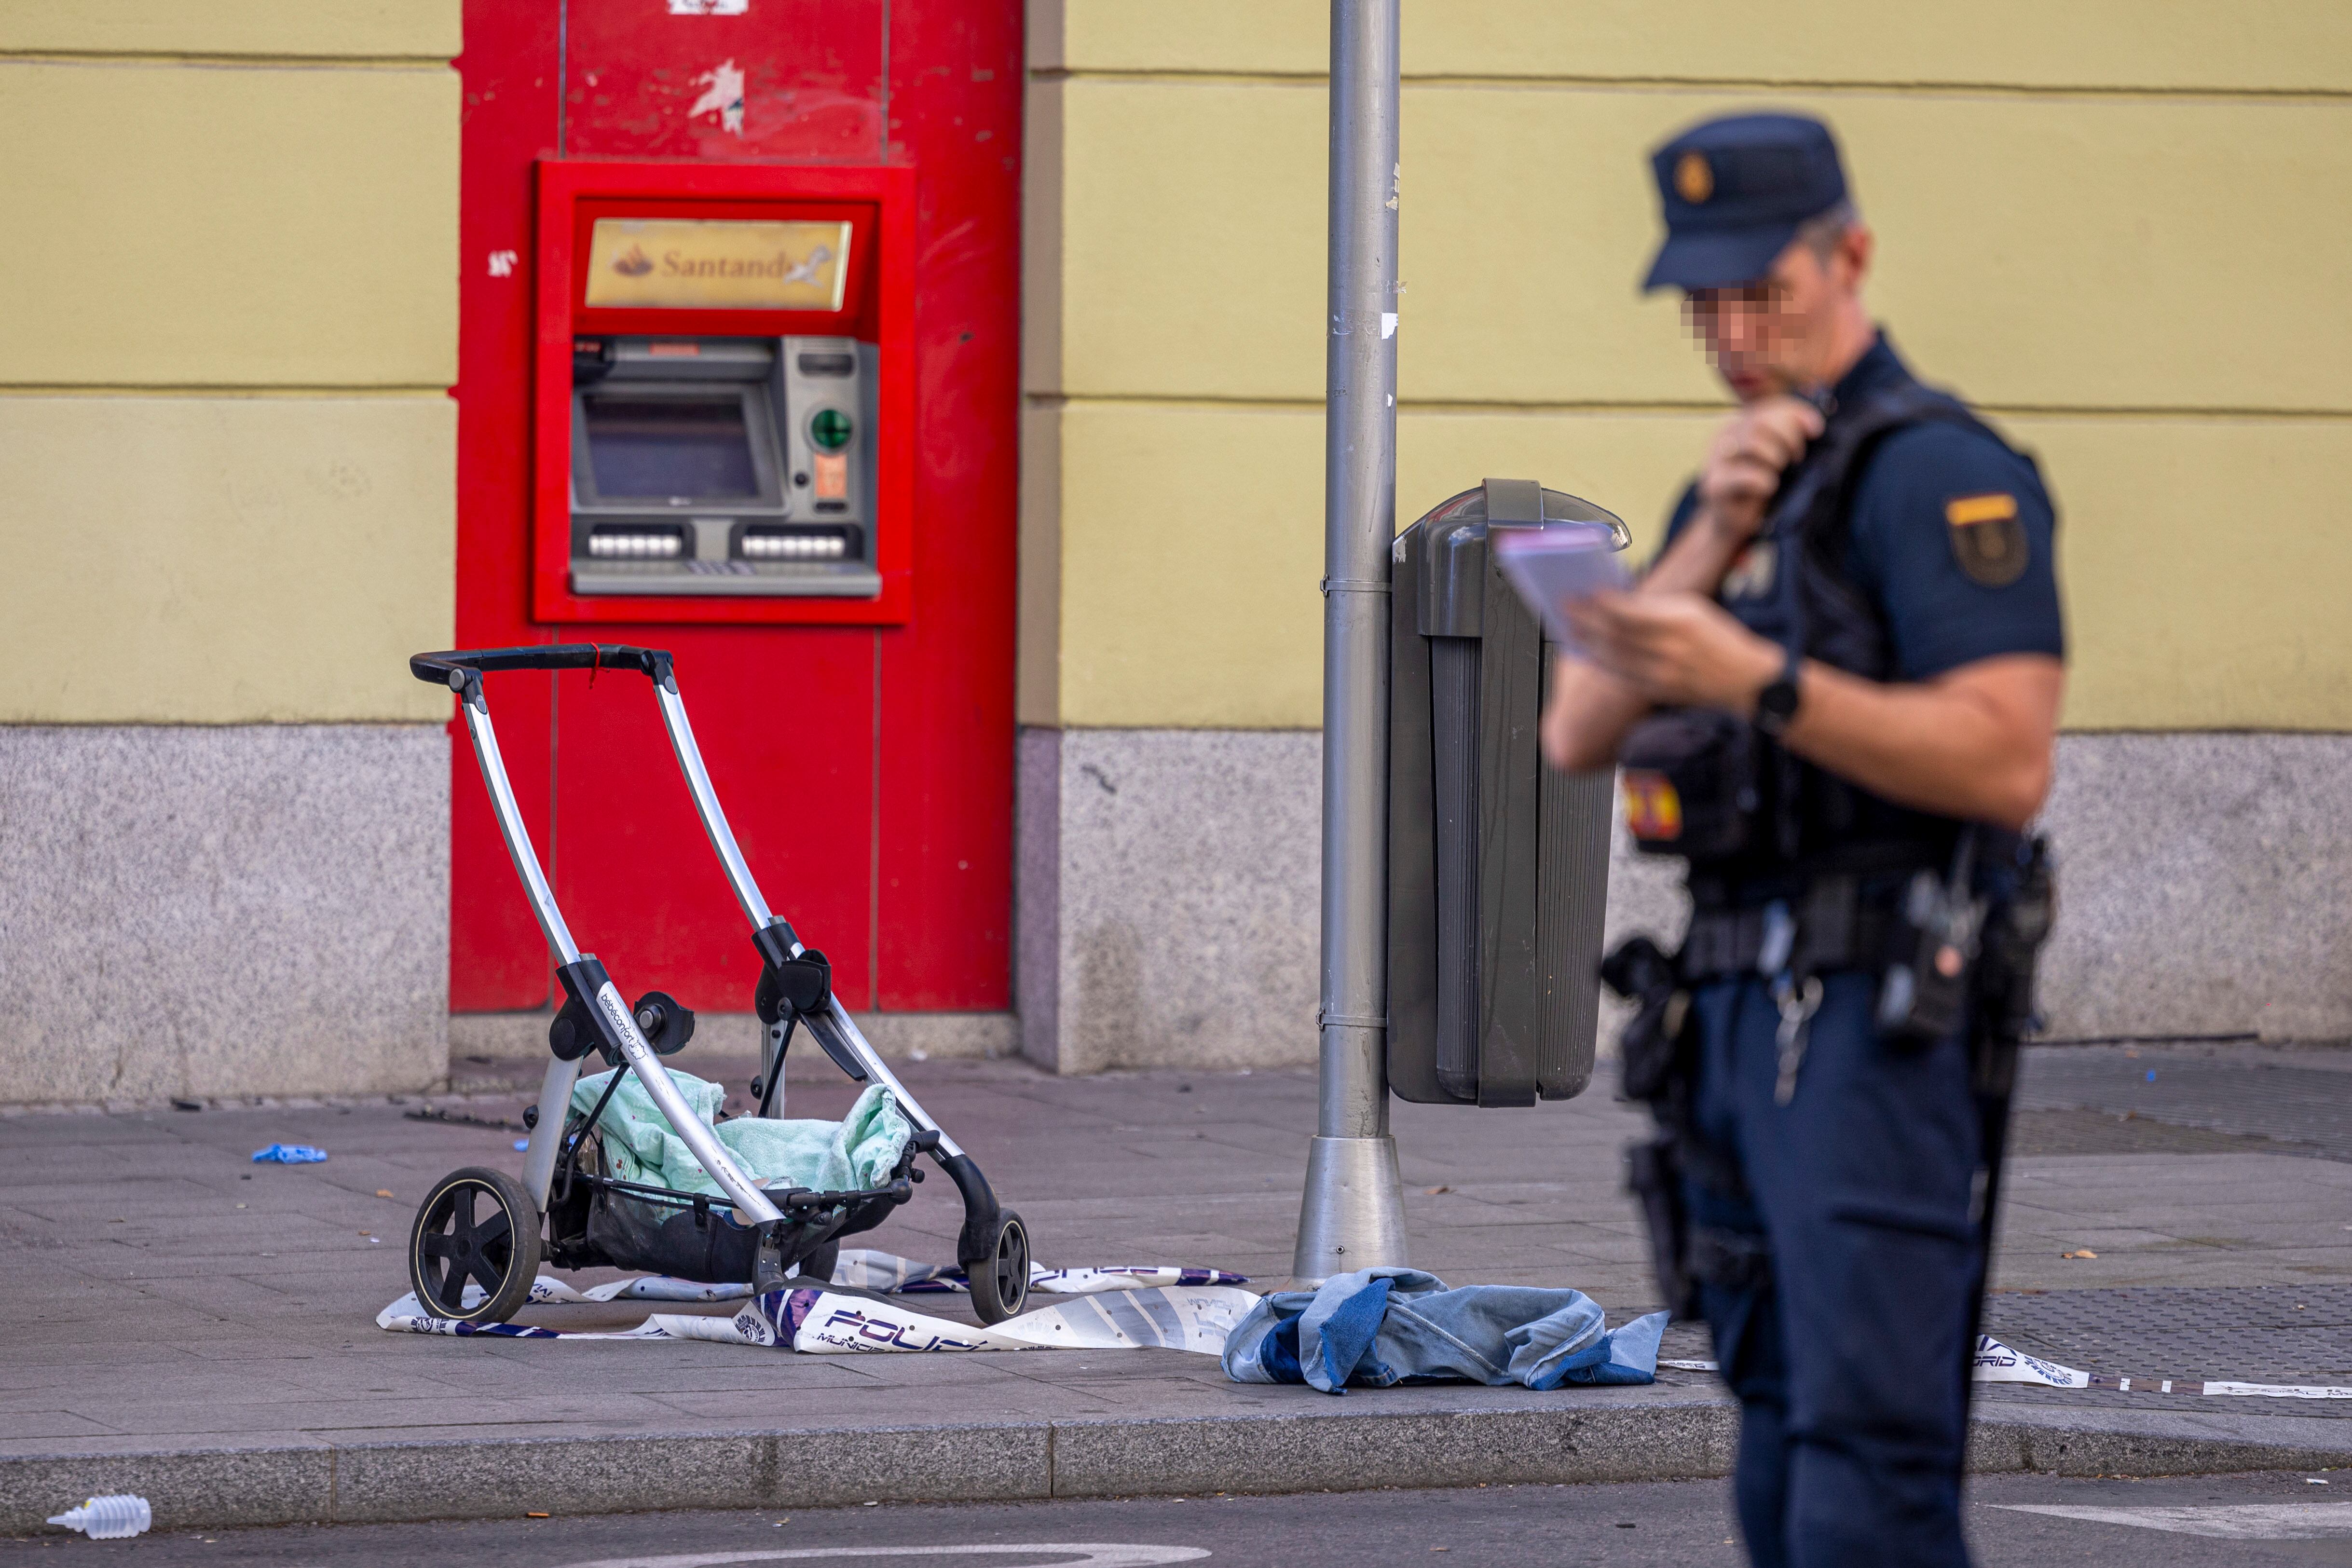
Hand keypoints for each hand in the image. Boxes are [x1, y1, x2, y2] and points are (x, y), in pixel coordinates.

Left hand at [1565, 590, 1785, 712]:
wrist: (1747, 681)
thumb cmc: (1721, 639)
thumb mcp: (1695, 610)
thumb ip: (1657, 607)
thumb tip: (1620, 601)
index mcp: (1681, 620)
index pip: (1630, 611)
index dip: (1602, 603)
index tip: (1585, 592)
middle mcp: (1669, 648)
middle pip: (1616, 633)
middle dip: (1586, 619)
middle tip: (1566, 606)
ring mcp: (1663, 673)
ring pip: (1614, 656)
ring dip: (1587, 641)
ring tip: (1570, 627)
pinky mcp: (1659, 691)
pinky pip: (1621, 675)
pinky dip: (1602, 661)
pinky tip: (1588, 651)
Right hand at [1696, 395, 1824, 540]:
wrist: (1730, 523)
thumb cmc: (1757, 488)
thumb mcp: (1775, 456)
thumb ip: (1788, 436)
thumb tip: (1815, 424)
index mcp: (1739, 425)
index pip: (1769, 407)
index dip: (1796, 413)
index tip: (1816, 429)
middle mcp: (1724, 437)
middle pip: (1760, 421)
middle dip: (1788, 436)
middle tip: (1798, 457)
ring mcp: (1715, 460)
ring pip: (1751, 441)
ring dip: (1776, 455)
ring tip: (1782, 471)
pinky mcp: (1714, 485)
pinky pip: (1743, 474)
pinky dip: (1764, 480)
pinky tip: (1770, 488)